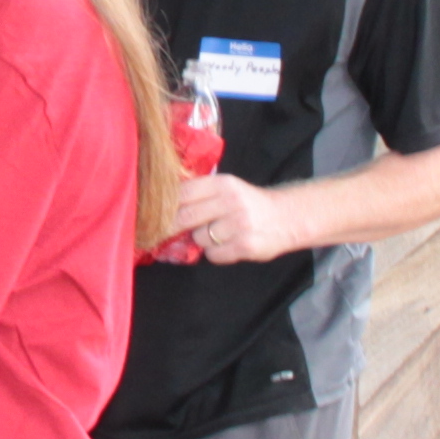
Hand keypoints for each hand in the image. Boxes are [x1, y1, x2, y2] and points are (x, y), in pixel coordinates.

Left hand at [167, 171, 304, 265]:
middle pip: (185, 217)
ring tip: (217, 235)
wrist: (286, 217)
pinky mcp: (246, 245)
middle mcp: (230, 200)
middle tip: (163, 233)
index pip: (182, 192)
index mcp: (222, 183)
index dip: (164, 206)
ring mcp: (239, 223)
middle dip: (172, 227)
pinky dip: (216, 254)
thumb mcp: (227, 189)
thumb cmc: (248, 203)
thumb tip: (162, 206)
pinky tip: (228, 245)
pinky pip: (214, 254)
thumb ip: (200, 194)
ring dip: (201, 241)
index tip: (153, 215)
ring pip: (200, 238)